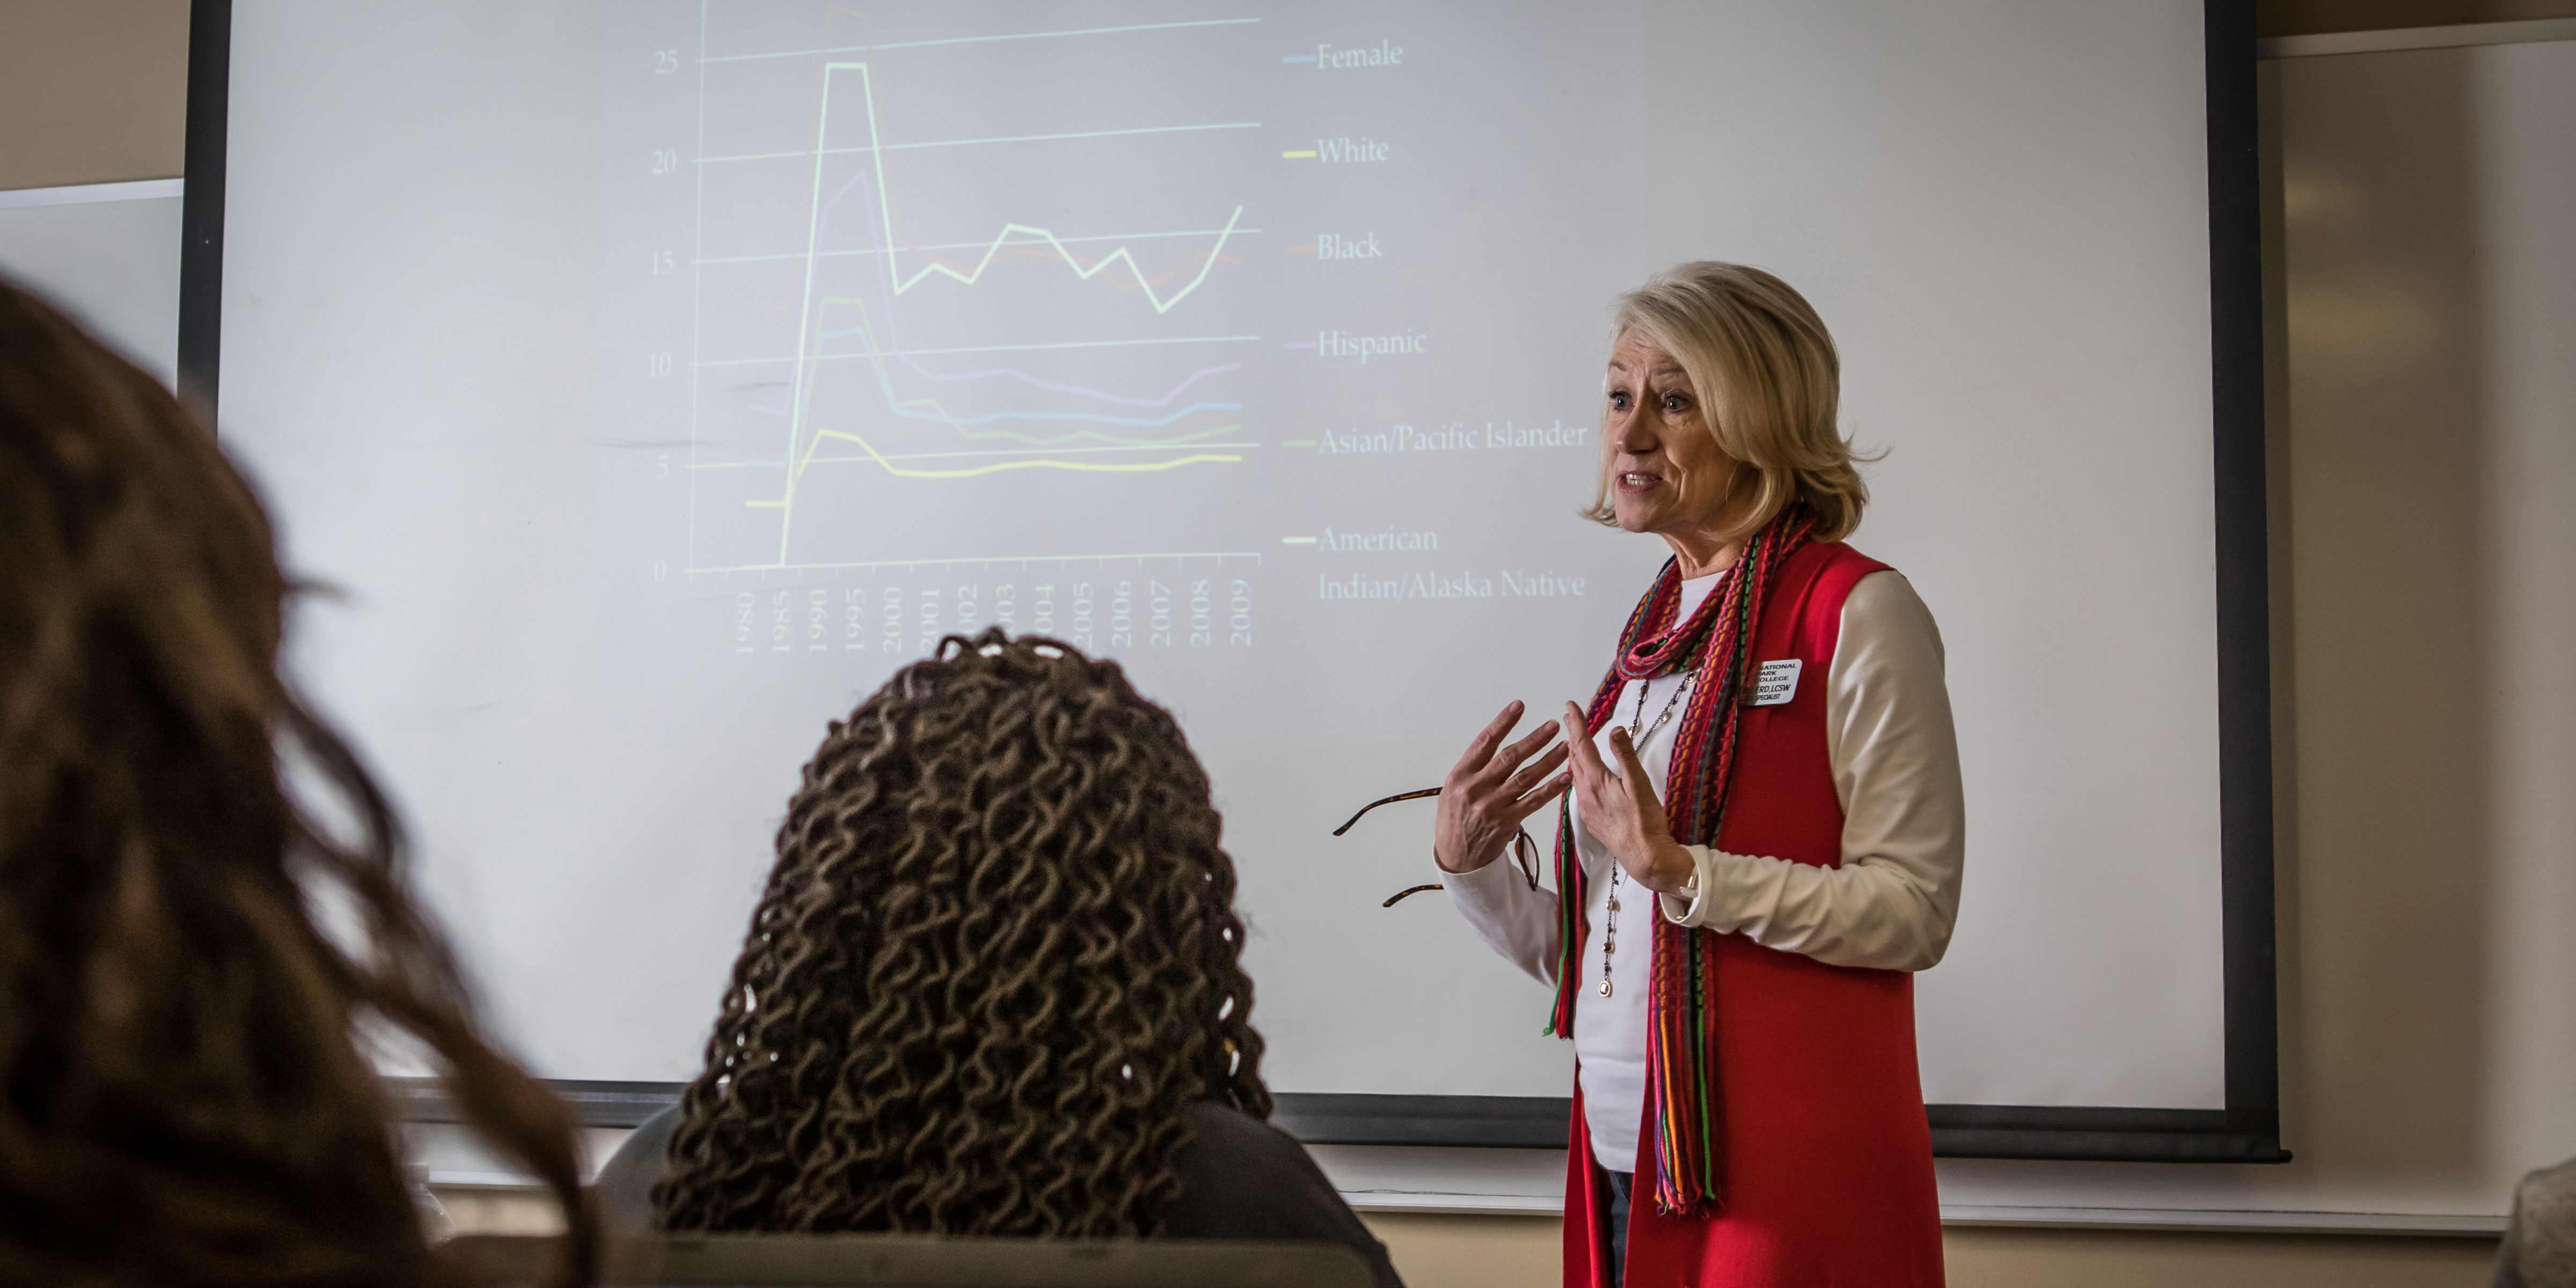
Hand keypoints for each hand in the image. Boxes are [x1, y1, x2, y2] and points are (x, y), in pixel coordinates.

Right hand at [1433, 701, 1572, 873]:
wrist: (1455, 857)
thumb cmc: (1453, 819)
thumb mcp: (1452, 789)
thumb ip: (1473, 769)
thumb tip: (1495, 743)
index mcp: (1460, 775)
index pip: (1484, 742)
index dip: (1503, 723)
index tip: (1518, 706)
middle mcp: (1476, 788)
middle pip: (1510, 758)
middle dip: (1534, 740)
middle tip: (1553, 726)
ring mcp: (1492, 806)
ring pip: (1525, 778)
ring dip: (1548, 760)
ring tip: (1565, 746)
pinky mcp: (1506, 822)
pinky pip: (1533, 802)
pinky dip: (1550, 789)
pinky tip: (1565, 777)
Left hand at [1561, 702, 1697, 893]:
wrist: (1644, 858)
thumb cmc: (1646, 822)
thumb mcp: (1639, 785)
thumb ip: (1626, 756)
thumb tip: (1614, 729)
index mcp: (1596, 781)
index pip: (1582, 744)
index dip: (1576, 723)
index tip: (1570, 705)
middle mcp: (1585, 793)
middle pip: (1574, 758)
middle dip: (1572, 736)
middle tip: (1569, 718)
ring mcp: (1586, 807)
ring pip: (1575, 775)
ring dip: (1573, 756)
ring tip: (1573, 743)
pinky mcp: (1591, 819)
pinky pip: (1579, 790)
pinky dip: (1579, 775)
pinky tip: (1583, 776)